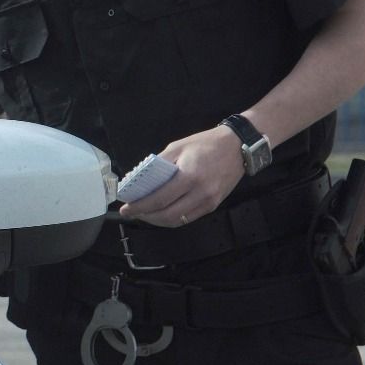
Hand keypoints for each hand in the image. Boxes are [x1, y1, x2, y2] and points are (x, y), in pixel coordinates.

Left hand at [119, 125, 244, 226]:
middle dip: (146, 217)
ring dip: (158, 221)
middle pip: (168, 215)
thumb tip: (140, 179)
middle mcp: (200, 193)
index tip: (126, 209)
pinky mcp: (214, 205)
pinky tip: (162, 213)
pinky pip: (189, 218)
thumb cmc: (206, 144)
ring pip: (178, 220)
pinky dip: (173, 219)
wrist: (238, 146)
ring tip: (145, 214)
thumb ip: (159, 164)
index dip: (140, 207)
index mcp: (189, 176)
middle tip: (133, 213)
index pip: (159, 199)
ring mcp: (209, 202)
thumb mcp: (177, 147)